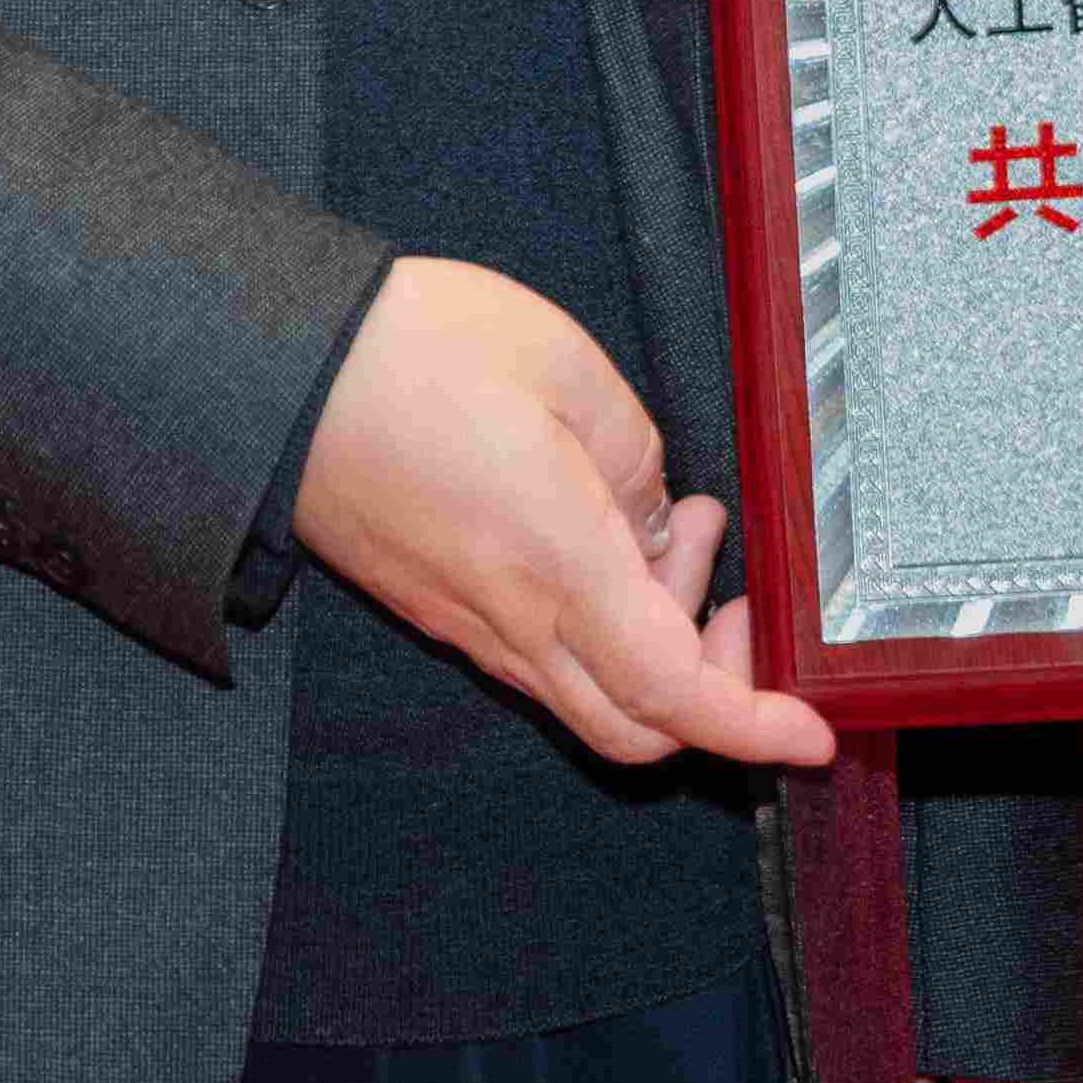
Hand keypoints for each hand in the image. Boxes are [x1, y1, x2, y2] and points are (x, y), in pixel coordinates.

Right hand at [293, 256, 833, 770]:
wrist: (271, 369)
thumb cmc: (409, 351)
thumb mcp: (566, 366)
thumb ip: (638, 455)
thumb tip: (661, 519)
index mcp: (557, 561)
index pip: (675, 690)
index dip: (754, 726)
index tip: (810, 731)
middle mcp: (512, 618)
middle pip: (639, 727)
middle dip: (716, 689)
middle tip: (741, 595)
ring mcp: (469, 624)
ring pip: (589, 698)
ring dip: (659, 647)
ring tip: (681, 531)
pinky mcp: (440, 609)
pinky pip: (541, 660)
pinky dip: (602, 628)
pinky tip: (611, 531)